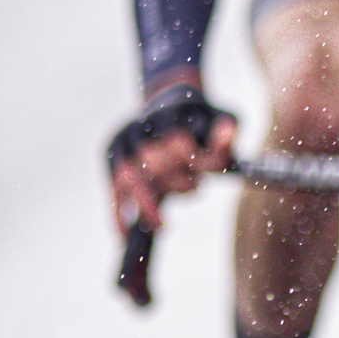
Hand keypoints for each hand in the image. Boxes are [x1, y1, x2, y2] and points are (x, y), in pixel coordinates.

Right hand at [105, 83, 236, 235]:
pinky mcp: (111, 156)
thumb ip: (227, 130)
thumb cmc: (201, 119)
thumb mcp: (222, 118)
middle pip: (152, 162)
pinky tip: (123, 236)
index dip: (193, 164)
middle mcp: (139, 125)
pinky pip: (111, 188)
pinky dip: (116, 214)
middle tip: (196, 189)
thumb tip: (227, 133)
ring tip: (164, 225)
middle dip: (176, 183)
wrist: (170, 101)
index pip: (176, 141)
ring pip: (128, 177)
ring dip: (147, 204)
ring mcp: (122, 141)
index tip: (204, 178)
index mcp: (166, 113)